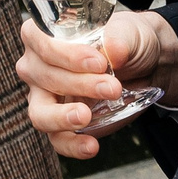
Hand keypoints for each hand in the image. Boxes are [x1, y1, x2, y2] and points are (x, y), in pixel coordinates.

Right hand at [17, 8, 177, 159]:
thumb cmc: (125, 40)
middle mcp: (36, 65)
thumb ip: (121, 39)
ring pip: (40, 112)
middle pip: (45, 76)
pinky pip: (56, 140)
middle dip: (79, 84)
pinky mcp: (60, 124)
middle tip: (112, 87)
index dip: (67, 54)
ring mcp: (44, 97)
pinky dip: (72, 145)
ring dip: (63, 116)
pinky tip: (91, 146)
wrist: (142, 65)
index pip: (40, 41)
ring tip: (86, 116)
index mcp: (42, 33)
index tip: (98, 62)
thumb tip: (114, 50)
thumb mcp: (129, 32)